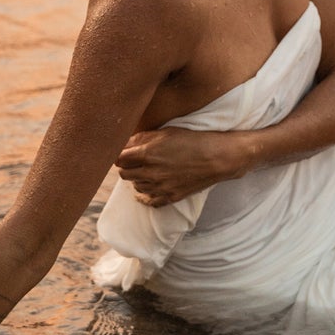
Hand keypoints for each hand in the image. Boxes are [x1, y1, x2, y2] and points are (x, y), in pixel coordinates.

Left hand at [115, 127, 249, 207]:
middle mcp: (150, 173)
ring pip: (135, 186)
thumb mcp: (166, 132)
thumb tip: (124, 143)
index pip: (118, 159)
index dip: (120, 154)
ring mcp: (160, 187)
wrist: (217, 158)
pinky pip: (148, 201)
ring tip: (147, 170)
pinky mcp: (170, 197)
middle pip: (124, 173)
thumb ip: (142, 138)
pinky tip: (146, 189)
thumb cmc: (193, 140)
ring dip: (137, 178)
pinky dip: (144, 195)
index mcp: (147, 154)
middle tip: (135, 159)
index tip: (124, 152)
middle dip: (127, 166)